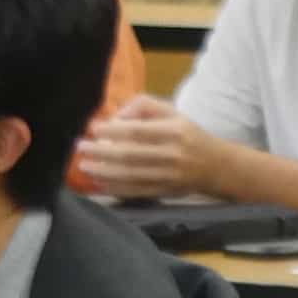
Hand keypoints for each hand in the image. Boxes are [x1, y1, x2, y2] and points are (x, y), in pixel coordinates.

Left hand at [71, 96, 216, 201]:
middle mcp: (172, 154)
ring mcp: (168, 176)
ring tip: (85, 166)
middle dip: (101, 152)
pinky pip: (135, 191)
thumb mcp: (173, 112)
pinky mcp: (165, 192)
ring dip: (103, 171)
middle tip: (81, 148)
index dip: (113, 130)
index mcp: (175, 131)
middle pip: (130, 154)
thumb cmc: (189, 135)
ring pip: (130, 175)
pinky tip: (99, 183)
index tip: (93, 128)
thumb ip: (145, 105)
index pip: (138, 130)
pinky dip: (115, 188)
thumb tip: (117, 116)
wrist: (216, 166)